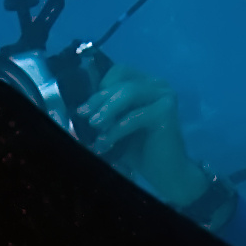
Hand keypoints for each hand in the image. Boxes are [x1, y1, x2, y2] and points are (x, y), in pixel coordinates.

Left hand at [77, 57, 213, 213]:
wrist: (166, 173)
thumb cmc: (138, 148)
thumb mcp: (116, 124)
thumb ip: (104, 111)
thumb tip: (79, 106)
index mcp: (145, 83)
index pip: (119, 72)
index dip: (100, 87)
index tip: (84, 108)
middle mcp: (157, 84)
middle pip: (122, 82)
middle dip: (99, 99)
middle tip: (83, 116)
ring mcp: (164, 96)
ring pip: (129, 93)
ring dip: (107, 109)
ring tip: (93, 125)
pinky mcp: (167, 112)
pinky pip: (136, 116)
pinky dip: (118, 128)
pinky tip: (106, 142)